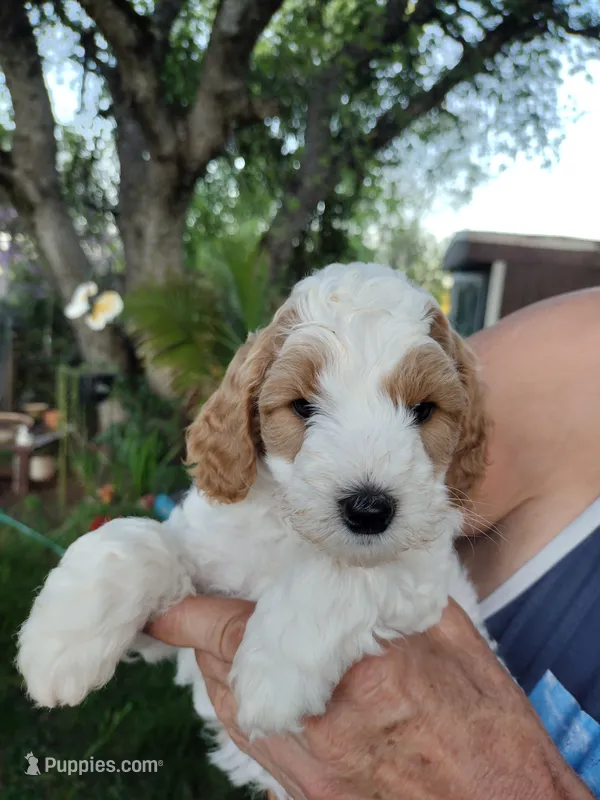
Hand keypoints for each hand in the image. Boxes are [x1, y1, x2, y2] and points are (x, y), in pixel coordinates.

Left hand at [148, 596, 591, 799]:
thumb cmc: (490, 728)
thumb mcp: (453, 636)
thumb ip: (388, 595)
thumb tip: (346, 558)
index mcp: (361, 673)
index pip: (245, 635)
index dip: (194, 615)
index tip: (167, 601)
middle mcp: (323, 728)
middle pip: (227, 674)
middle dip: (204, 636)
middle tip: (196, 605)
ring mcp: (313, 772)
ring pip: (232, 713)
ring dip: (218, 670)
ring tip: (222, 637)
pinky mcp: (311, 798)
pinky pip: (254, 744)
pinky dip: (243, 707)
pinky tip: (255, 684)